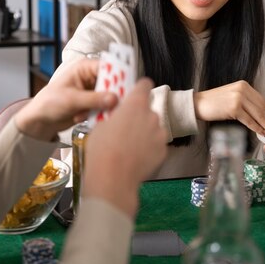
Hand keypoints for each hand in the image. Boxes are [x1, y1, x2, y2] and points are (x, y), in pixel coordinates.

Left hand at [15, 59, 117, 139]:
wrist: (40, 120)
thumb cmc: (50, 102)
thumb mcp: (72, 99)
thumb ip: (94, 100)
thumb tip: (115, 99)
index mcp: (85, 68)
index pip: (108, 67)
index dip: (119, 75)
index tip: (126, 85)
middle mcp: (91, 78)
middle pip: (112, 83)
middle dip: (110, 96)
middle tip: (111, 106)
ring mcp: (93, 92)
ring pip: (109, 98)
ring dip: (100, 108)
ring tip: (82, 113)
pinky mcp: (93, 105)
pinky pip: (104, 109)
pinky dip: (96, 115)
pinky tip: (79, 117)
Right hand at [83, 78, 167, 216]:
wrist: (113, 179)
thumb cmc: (102, 149)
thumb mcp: (100, 125)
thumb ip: (114, 115)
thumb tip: (117, 116)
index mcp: (135, 104)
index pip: (144, 85)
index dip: (140, 87)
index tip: (135, 93)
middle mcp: (152, 115)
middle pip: (148, 110)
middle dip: (139, 116)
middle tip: (125, 128)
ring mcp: (160, 134)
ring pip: (153, 127)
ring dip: (145, 132)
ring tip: (130, 146)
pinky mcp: (164, 151)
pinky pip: (156, 144)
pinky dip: (149, 148)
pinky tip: (136, 157)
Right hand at [193, 80, 264, 137]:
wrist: (197, 104)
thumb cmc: (213, 103)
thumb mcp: (232, 97)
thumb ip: (246, 102)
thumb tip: (261, 115)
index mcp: (244, 85)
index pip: (263, 101)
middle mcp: (243, 89)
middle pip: (263, 108)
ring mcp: (238, 98)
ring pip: (258, 115)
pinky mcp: (234, 108)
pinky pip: (249, 120)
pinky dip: (257, 128)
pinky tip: (262, 133)